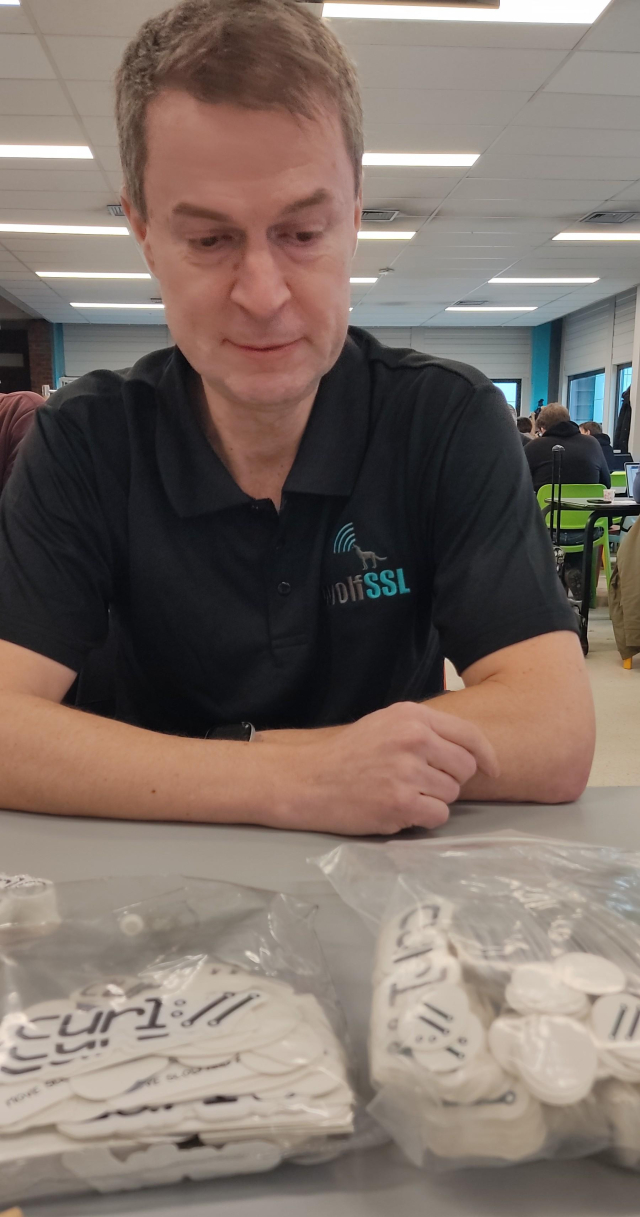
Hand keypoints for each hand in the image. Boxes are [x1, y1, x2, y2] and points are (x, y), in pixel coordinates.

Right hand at [272, 701, 498, 836]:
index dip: (486, 756)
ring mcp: (407, 771)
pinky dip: (424, 819)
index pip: (469, 735)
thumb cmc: (348, 754)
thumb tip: (469, 751)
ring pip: (451, 794)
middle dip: (451, 780)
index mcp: (413, 716)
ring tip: (402, 794)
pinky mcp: (400, 803)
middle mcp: (414, 739)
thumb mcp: (386, 723)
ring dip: (433, 800)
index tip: (491, 770)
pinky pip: (438, 816)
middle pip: (464, 768)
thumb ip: (424, 731)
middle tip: (423, 784)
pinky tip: (400, 810)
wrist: (308, 778)